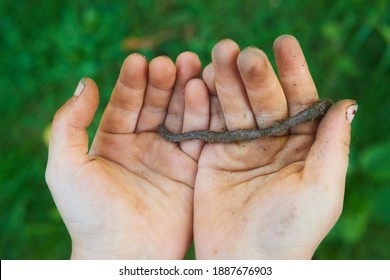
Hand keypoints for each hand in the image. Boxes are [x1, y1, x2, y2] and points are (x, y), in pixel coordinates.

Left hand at [45, 52, 207, 258]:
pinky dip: (204, 115)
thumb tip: (85, 81)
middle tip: (174, 60)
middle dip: (164, 81)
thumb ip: (69, 123)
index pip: (126, 103)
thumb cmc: (89, 215)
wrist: (123, 256)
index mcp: (115, 141)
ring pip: (181, 115)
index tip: (140, 61)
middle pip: (157, 104)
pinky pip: (200, 137)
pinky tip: (204, 94)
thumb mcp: (65, 167)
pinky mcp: (192, 170)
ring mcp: (170, 156)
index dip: (133, 82)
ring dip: (187, 91)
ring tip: (192, 67)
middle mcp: (144, 144)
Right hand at [193, 35, 356, 258]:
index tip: (283, 43)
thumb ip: (332, 146)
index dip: (293, 72)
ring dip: (226, 81)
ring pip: (234, 106)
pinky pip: (208, 125)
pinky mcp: (213, 155)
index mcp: (302, 146)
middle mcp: (272, 141)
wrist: (245, 261)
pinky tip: (198, 82)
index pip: (300, 100)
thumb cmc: (290, 231)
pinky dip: (202, 104)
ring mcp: (241, 146)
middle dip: (254, 74)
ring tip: (217, 54)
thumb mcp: (321, 190)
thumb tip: (346, 103)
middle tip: (240, 51)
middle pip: (264, 99)